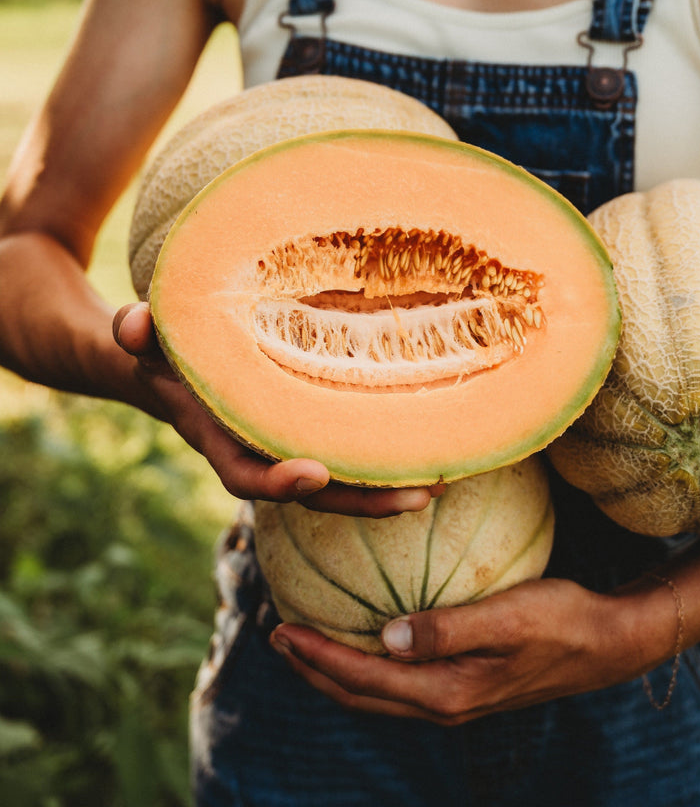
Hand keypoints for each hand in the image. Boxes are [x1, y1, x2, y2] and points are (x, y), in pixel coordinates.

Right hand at [112, 302, 441, 515]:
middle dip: (364, 500)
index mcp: (220, 439)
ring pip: (342, 483)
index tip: (316, 474)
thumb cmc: (164, 350)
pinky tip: (432, 446)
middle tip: (418, 496)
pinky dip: (387, 457)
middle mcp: (260, 452)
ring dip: (388, 487)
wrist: (172, 368)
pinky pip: (351, 453)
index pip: (245, 474)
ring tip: (440, 481)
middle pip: (314, 494)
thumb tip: (134, 324)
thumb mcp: (148, 339)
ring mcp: (288, 446)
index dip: (278, 482)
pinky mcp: (313, 431)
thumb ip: (137, 333)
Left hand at [268, 577, 659, 724]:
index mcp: (447, 692)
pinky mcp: (466, 688)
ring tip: (308, 646)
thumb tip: (385, 638)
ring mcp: (456, 700)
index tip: (281, 630)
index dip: (317, 658)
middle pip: (361, 697)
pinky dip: (370, 670)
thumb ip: (447, 629)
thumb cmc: (562, 620)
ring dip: (337, 673)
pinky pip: (401, 686)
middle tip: (278, 638)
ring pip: (379, 696)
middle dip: (314, 670)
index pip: (364, 680)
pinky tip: (369, 644)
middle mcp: (444, 705)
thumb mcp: (508, 616)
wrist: (606, 645)